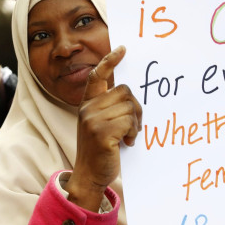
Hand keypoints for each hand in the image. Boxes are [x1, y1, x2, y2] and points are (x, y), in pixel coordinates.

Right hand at [65, 46, 141, 211]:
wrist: (90, 175)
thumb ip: (109, 109)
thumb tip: (131, 96)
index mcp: (88, 104)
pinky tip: (126, 143)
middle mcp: (88, 108)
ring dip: (135, 123)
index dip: (110, 60)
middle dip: (136, 107)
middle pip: (124, 91)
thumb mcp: (100, 125)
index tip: (123, 49)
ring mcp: (93, 119)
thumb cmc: (101, 151)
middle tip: (134, 125)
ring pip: (129, 107)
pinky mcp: (101, 132)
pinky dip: (133, 133)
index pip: (97, 75)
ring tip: (128, 136)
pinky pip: (129, 122)